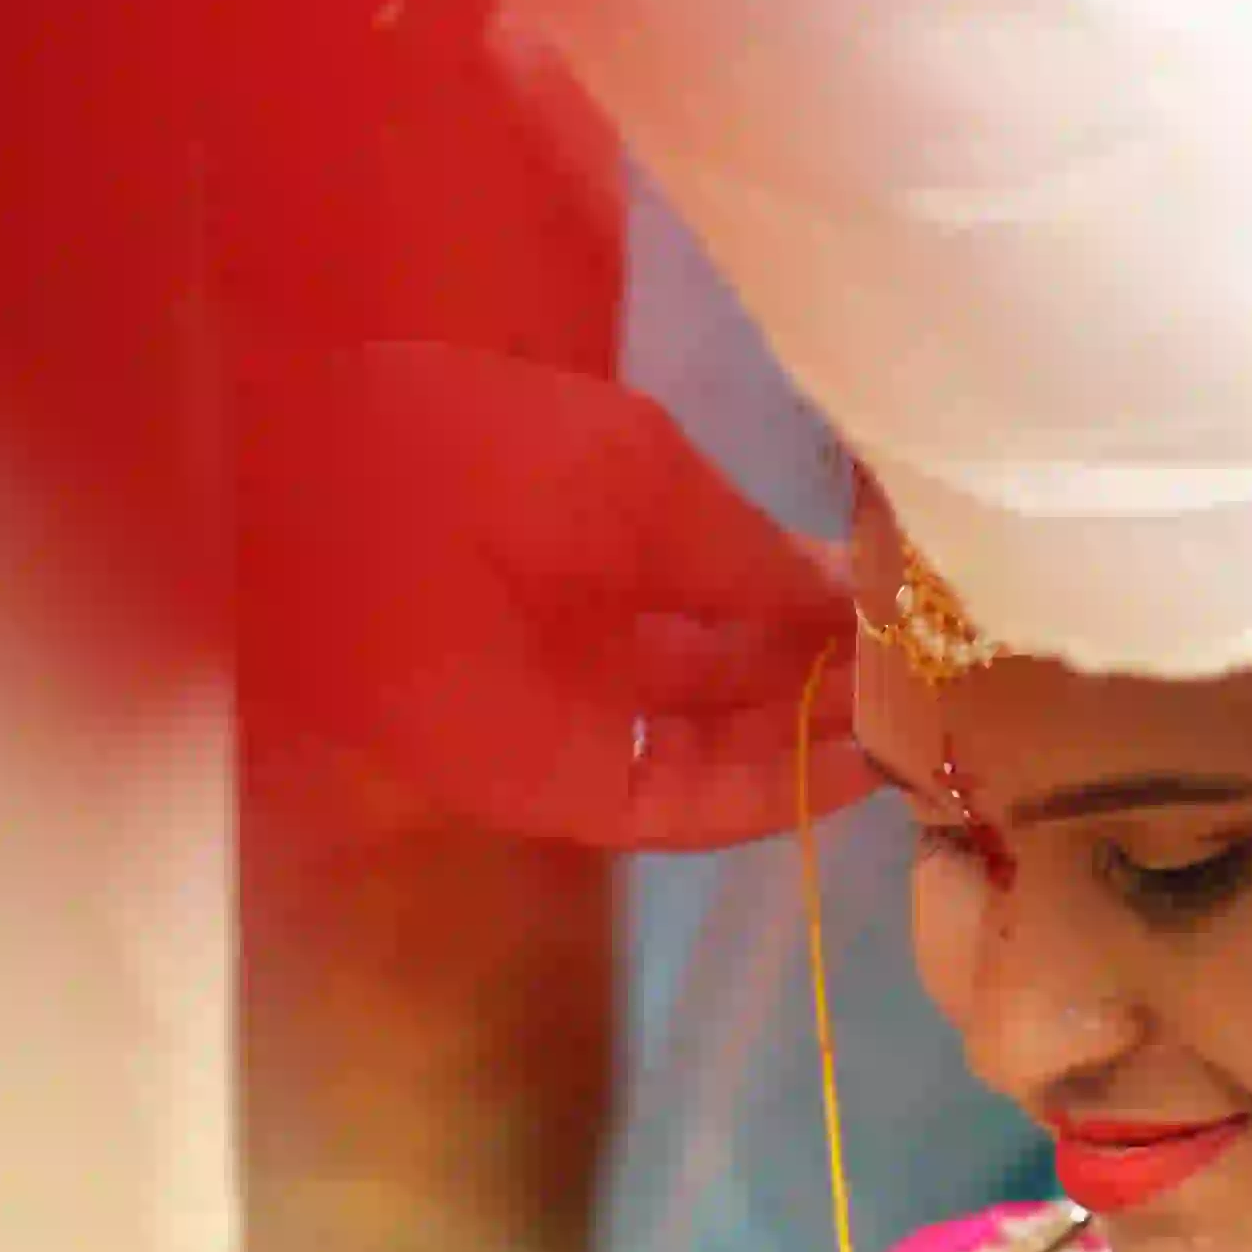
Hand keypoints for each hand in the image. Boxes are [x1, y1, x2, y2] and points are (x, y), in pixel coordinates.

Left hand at [234, 339, 870, 850]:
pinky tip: (850, 768)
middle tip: (943, 674)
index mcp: (613, 527)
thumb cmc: (464, 450)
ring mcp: (580, 710)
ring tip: (923, 722)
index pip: (748, 580)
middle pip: (745, 667)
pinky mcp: (554, 788)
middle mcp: (604, 622)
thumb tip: (845, 594)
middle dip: (839, 670)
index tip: (927, 604)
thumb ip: (743, 551)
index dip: (834, 598)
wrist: (307, 508)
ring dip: (819, 735)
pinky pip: (677, 802)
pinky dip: (765, 792)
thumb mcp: (639, 477)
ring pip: (725, 739)